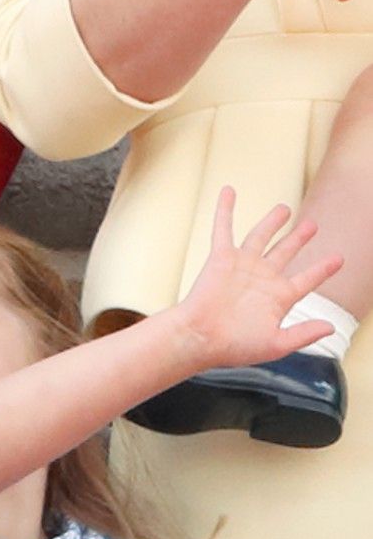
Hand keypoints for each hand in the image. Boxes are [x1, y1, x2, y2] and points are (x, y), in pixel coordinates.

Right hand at [176, 187, 342, 367]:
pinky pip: (223, 228)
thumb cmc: (233, 346)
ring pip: (261, 236)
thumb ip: (304, 334)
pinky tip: (228, 192)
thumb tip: (330, 328)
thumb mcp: (276, 344)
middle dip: (299, 239)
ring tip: (283, 209)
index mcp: (277, 298)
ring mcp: (242, 265)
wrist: (200, 337)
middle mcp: (261, 278)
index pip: (307, 279)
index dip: (323, 269)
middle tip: (311, 225)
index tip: (338, 259)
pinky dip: (225, 209)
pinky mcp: (221, 257)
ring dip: (272, 222)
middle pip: (285, 252)